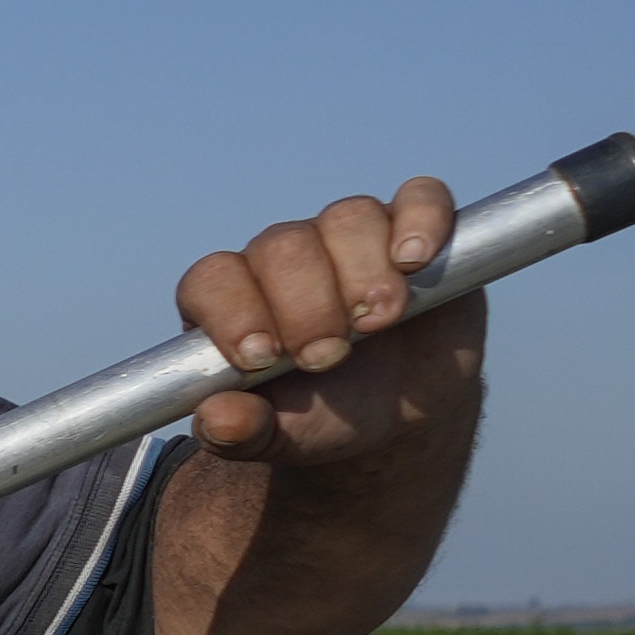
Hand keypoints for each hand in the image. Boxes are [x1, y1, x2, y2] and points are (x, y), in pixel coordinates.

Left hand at [178, 176, 478, 463]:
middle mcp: (286, 257)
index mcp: (233, 301)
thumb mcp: (282, 437)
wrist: (402, 413)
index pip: (212, 280)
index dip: (234, 312)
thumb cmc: (325, 417)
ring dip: (363, 271)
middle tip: (329, 356)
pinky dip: (421, 220)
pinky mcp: (416, 229)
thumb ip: (242, 432)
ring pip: (347, 219)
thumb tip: (216, 419)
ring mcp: (351, 237)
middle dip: (306, 305)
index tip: (265, 358)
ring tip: (380, 321)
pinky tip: (417, 259)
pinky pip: (420, 197)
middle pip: (282, 247)